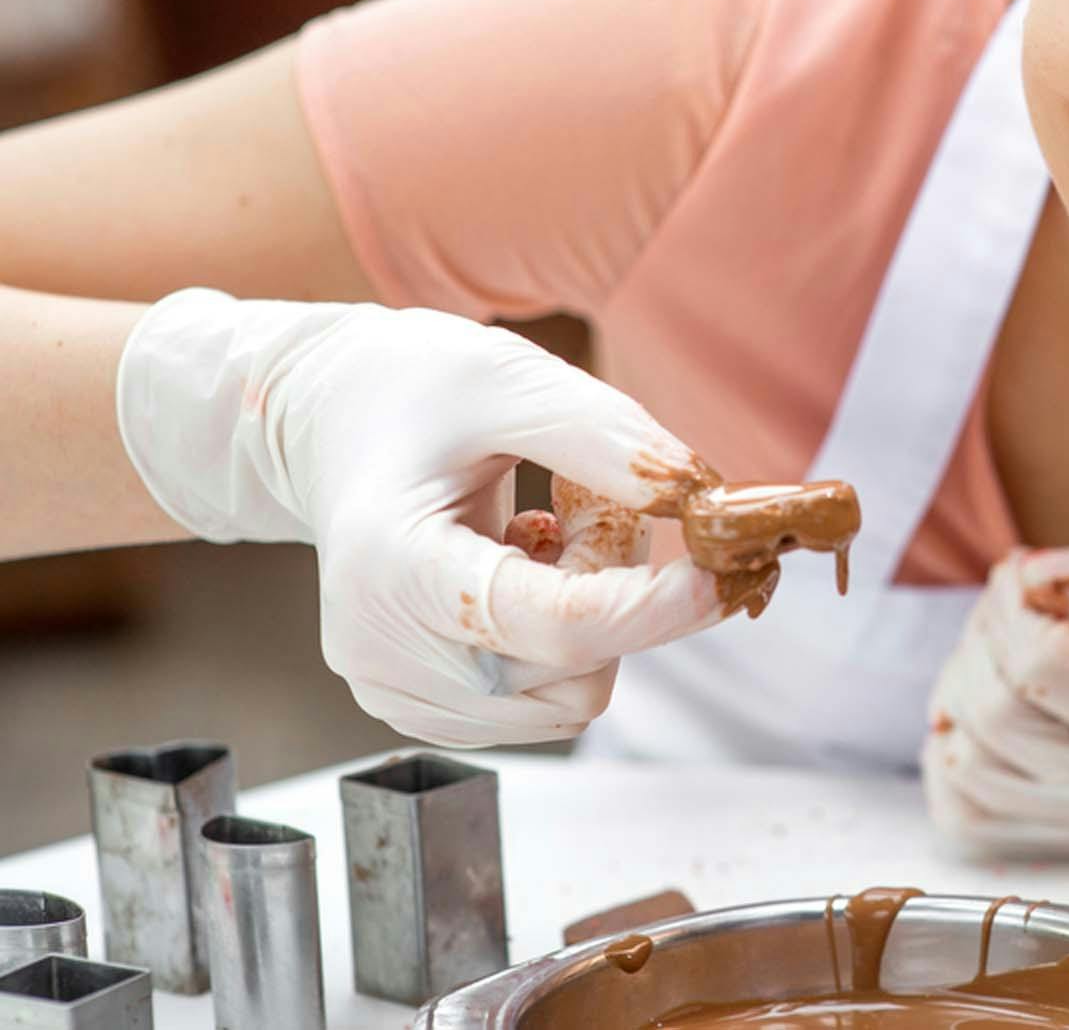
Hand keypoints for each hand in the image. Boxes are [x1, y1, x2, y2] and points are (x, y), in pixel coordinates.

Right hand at [116, 288, 728, 745]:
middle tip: (582, 497)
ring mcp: (398, 689)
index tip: (721, 572)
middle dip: (615, 584)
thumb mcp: (512, 380)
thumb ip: (607, 439)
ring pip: (572, 691)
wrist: (328, 422)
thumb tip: (698, 498)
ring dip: (594, 610)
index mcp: (392, 565)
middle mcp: (384, 651)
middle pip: (575, 665)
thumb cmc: (410, 389)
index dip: (653, 607)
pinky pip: (547, 698)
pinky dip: (566, 636)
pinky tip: (522, 564)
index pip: (555, 625)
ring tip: (542, 526)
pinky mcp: (423, 706)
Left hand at [923, 543, 1068, 856]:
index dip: (1014, 602)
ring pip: (963, 760)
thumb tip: (1025, 578)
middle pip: (994, 711)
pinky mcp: (1050, 846)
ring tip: (1006, 646)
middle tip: (1016, 598)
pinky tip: (987, 707)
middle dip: (984, 634)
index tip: (1029, 571)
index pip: (1043, 665)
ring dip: (962, 684)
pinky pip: (957, 812)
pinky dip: (951, 752)